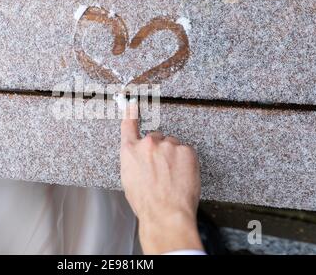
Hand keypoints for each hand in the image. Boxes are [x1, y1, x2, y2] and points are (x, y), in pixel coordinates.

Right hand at [120, 101, 202, 253]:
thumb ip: (135, 161)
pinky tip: (182, 176)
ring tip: (173, 177)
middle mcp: (147, 144)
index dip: (131, 112)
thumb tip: (142, 158)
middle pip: (157, 138)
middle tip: (163, 170)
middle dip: (160, 150)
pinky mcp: (185, 150)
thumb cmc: (146, 203)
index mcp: (130, 151)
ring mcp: (168, 145)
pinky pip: (186, 151)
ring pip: (173, 145)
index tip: (133, 102)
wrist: (165, 213)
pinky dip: (186, 162)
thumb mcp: (129, 180)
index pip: (129, 126)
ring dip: (174, 156)